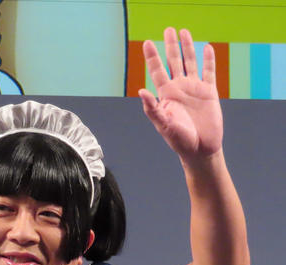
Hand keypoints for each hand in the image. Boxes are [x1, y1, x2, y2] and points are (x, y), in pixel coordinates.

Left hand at [139, 28, 222, 164]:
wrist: (200, 150)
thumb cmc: (179, 141)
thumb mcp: (163, 125)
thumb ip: (152, 109)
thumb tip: (141, 91)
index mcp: (166, 95)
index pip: (157, 71)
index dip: (152, 57)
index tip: (147, 43)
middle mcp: (179, 89)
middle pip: (173, 62)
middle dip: (170, 45)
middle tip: (168, 29)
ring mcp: (194, 89)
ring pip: (190, 63)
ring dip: (187, 47)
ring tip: (184, 31)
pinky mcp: (209, 93)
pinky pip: (209, 72)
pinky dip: (208, 60)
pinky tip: (207, 48)